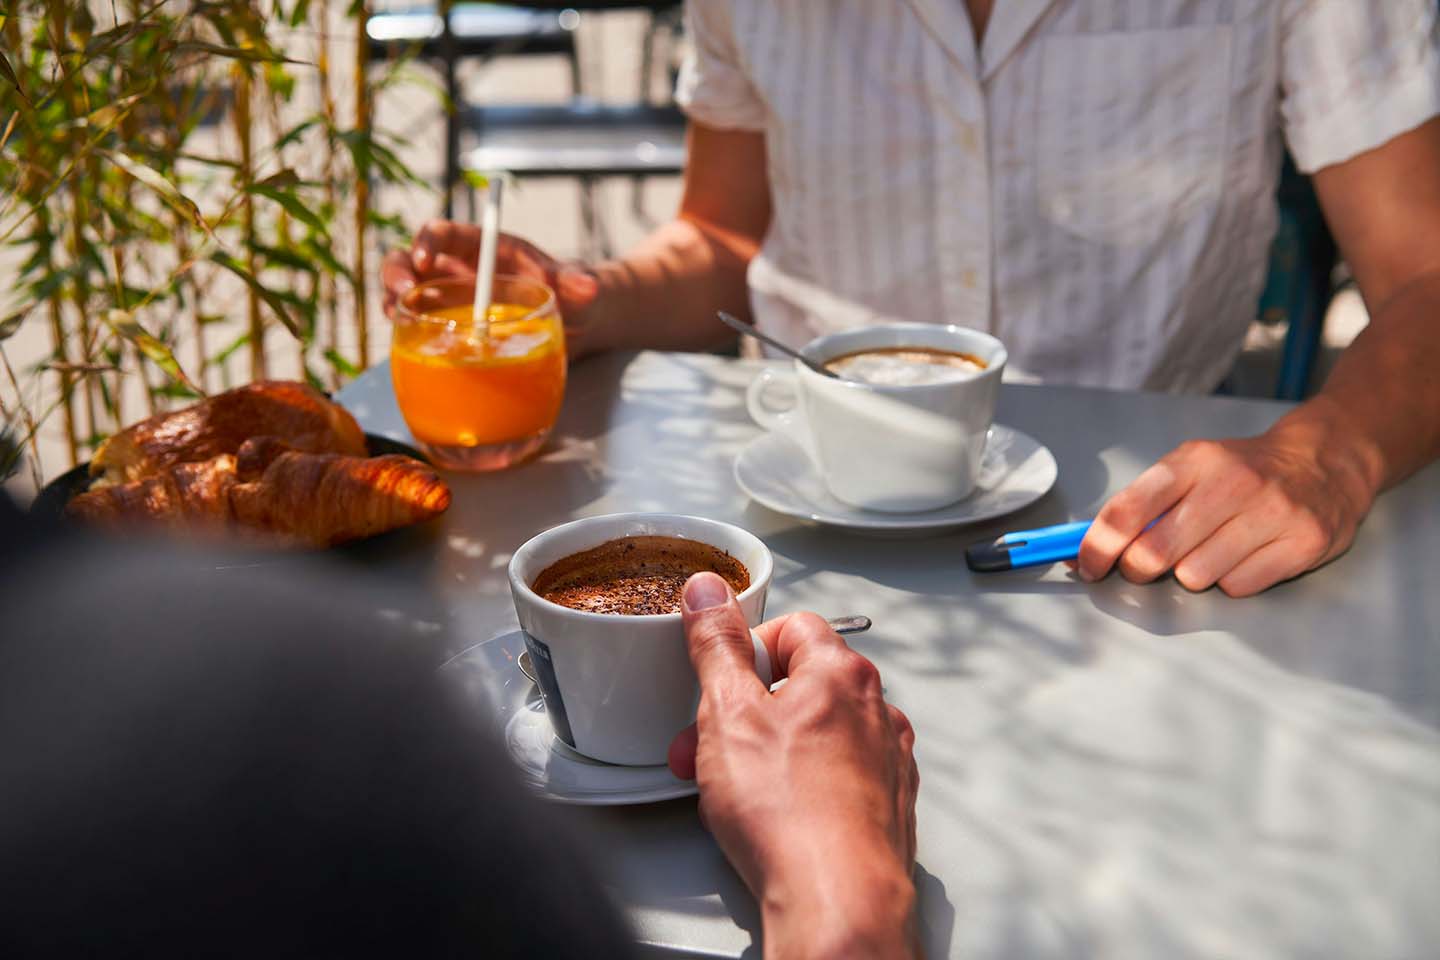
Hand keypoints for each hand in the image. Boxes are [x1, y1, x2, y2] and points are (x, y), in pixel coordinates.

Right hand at [380, 219, 605, 357]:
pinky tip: (411, 346)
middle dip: (395, 273)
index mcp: (480, 247)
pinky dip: (408, 334)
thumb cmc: (570, 296)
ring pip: (405, 294)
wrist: (573, 326)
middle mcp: (456, 270)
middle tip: (399, 294)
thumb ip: (577, 283)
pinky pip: (417, 327)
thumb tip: (588, 286)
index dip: (427, 240)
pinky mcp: (446, 329)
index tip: (424, 258)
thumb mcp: (575, 287)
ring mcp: (447, 300)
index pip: (444, 232)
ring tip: (394, 318)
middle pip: (409, 260)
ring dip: (393, 303)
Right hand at [669, 573, 919, 958]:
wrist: (836, 900)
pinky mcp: (886, 807)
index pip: (793, 627)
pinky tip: (771, 816)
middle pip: (800, 685)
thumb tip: (709, 594)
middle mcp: (875, 711)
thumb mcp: (728, 712)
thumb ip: (716, 645)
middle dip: (744, 713)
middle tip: (707, 745)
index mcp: (842, 673)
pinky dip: (800, 787)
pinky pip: (834, 779)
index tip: (720, 676)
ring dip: (767, 752)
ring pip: (814, 736)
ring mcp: (886, 761)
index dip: (748, 649)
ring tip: (730, 788)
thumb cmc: (790, 813)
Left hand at [1077, 416, 1377, 596]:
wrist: (1325, 460)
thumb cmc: (1244, 469)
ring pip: (1196, 576)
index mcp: (1194, 461)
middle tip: (1148, 564)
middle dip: (1140, 568)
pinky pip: (1238, 587)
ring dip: (1193, 574)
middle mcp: (1233, 483)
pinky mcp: (1303, 543)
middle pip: (1155, 553)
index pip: (1127, 511)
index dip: (1098, 547)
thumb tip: (1089, 547)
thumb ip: (1144, 502)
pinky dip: (1232, 581)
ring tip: (1213, 549)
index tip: (1089, 565)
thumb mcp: (1191, 466)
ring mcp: (1272, 513)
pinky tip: (1246, 556)